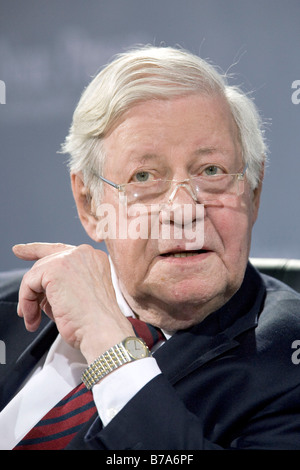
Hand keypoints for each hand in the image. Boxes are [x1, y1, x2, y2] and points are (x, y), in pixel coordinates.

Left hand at [13, 243, 133, 363]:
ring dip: (30, 300)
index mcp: (94, 258)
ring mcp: (70, 258)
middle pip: (45, 262)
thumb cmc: (95, 322)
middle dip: (33, 288)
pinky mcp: (55, 269)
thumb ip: (62, 285)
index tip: (20, 250)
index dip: (37, 250)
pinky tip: (33, 317)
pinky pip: (29, 283)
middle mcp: (84, 253)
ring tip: (34, 319)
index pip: (61, 251)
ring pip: (36, 273)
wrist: (102, 330)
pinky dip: (26, 302)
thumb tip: (38, 291)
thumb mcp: (81, 296)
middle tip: (28, 312)